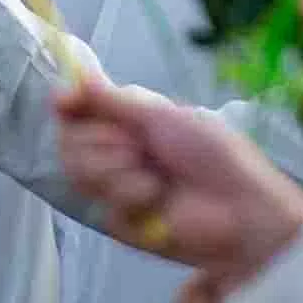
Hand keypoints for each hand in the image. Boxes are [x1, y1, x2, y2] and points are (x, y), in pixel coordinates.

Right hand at [51, 81, 302, 278]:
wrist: (238, 207)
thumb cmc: (210, 152)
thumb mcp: (161, 116)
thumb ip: (113, 102)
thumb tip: (73, 80)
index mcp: (129, 121)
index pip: (80, 110)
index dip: (69, 105)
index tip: (64, 103)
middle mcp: (118, 151)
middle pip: (71, 142)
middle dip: (103, 140)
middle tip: (138, 145)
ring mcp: (117, 187)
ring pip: (79, 170)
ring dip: (117, 168)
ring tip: (154, 175)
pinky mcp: (121, 222)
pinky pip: (102, 202)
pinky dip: (130, 194)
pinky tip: (156, 198)